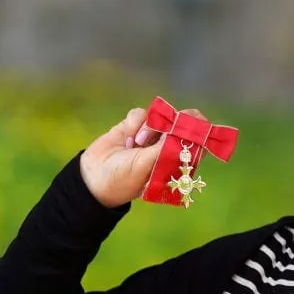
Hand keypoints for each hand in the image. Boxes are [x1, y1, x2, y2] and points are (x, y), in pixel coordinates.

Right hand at [78, 106, 207, 207]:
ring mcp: (151, 134)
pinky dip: (134, 124)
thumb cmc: (126, 179)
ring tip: (137, 144)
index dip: (199, 131)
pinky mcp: (134, 125)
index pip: (198, 141)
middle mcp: (167, 145)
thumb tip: (186, 131)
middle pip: (183, 122)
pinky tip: (127, 140)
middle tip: (170, 125)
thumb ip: (168, 147)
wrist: (94, 177)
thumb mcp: (150, 166)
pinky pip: (140, 114)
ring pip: (160, 116)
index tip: (193, 128)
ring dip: (150, 127)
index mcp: (177, 160)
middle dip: (176, 122)